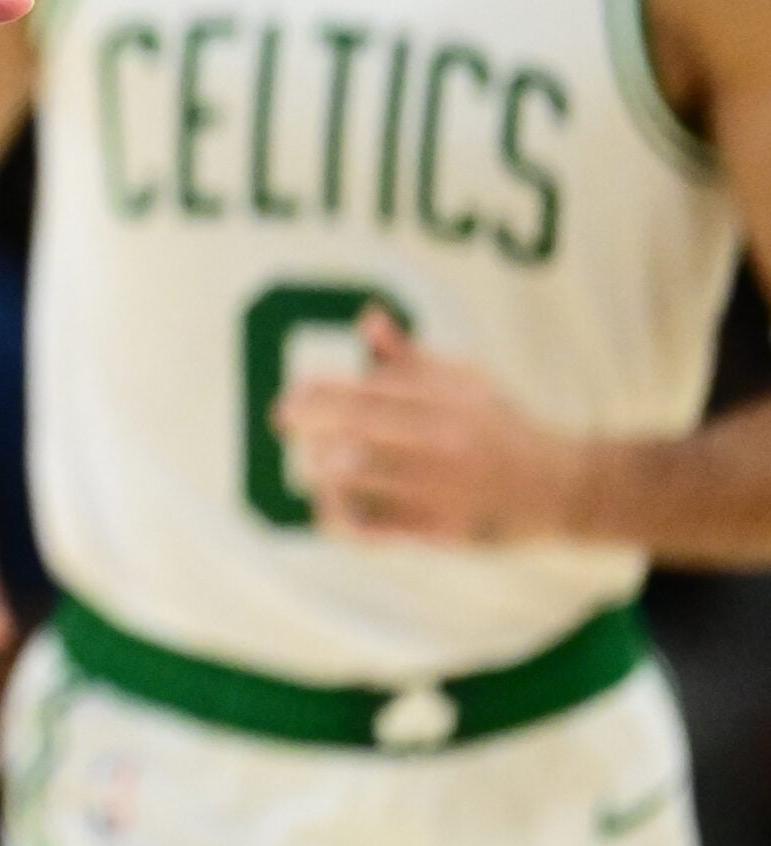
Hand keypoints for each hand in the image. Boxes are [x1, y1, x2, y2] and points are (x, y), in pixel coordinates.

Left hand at [274, 308, 587, 544]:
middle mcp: (443, 439)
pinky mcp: (441, 528)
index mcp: (447, 398)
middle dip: (311, 422)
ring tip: (313, 461)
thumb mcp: (462, 381)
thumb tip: (367, 317)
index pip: (371, 390)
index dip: (322, 391)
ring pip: (358, 475)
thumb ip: (408, 358)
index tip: (291, 393)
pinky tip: (327, 504)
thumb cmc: (496, 427)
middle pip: (358, 427)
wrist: (562, 486)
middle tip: (283, 420)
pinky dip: (342, 514)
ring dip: (322, 466)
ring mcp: (442, 486)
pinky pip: (374, 525)